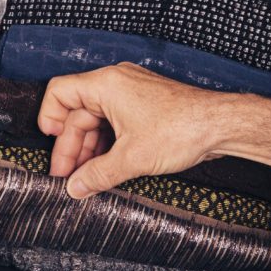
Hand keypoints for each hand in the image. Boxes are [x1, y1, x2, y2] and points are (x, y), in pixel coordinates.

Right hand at [38, 63, 270, 199]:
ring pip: (96, 121)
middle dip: (71, 146)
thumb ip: (97, 174)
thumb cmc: (183, 129)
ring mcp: (130, 93)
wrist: (222, 125)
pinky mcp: (143, 105)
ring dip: (89, 149)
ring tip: (86, 178)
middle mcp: (116, 83)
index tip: (50, 143)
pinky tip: (105, 168)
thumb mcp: (132, 159)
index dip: (49, 118)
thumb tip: (75, 187)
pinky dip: (106, 145)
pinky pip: (113, 123)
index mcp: (106, 85)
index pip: (59, 92)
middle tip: (68, 177)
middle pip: (77, 113)